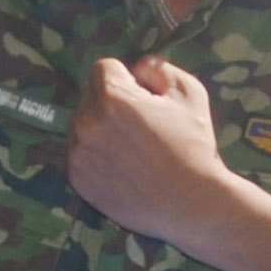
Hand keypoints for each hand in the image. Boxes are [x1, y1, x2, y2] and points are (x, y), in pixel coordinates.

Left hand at [66, 55, 245, 252]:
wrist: (190, 202)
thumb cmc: (193, 145)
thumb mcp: (188, 92)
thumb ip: (157, 68)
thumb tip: (136, 68)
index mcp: (113, 98)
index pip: (104, 68)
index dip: (126, 78)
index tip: (143, 95)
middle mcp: (87, 123)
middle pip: (89, 95)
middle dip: (111, 101)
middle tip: (140, 123)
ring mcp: (79, 153)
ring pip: (81, 124)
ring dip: (100, 127)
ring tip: (132, 146)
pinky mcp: (77, 178)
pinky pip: (80, 152)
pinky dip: (96, 154)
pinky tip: (123, 165)